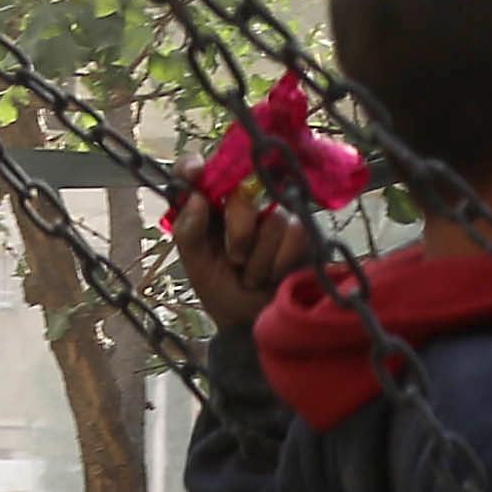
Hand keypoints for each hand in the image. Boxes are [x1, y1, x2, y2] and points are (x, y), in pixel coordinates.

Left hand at [181, 186, 322, 336]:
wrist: (252, 324)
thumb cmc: (223, 292)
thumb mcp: (196, 266)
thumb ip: (189, 232)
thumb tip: (195, 197)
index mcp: (211, 208)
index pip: (200, 173)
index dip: (197, 167)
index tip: (196, 173)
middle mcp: (244, 204)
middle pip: (244, 194)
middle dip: (238, 233)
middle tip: (236, 260)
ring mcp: (276, 215)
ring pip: (273, 219)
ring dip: (259, 260)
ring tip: (255, 277)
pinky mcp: (303, 231)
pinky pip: (295, 233)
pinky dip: (281, 261)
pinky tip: (276, 276)